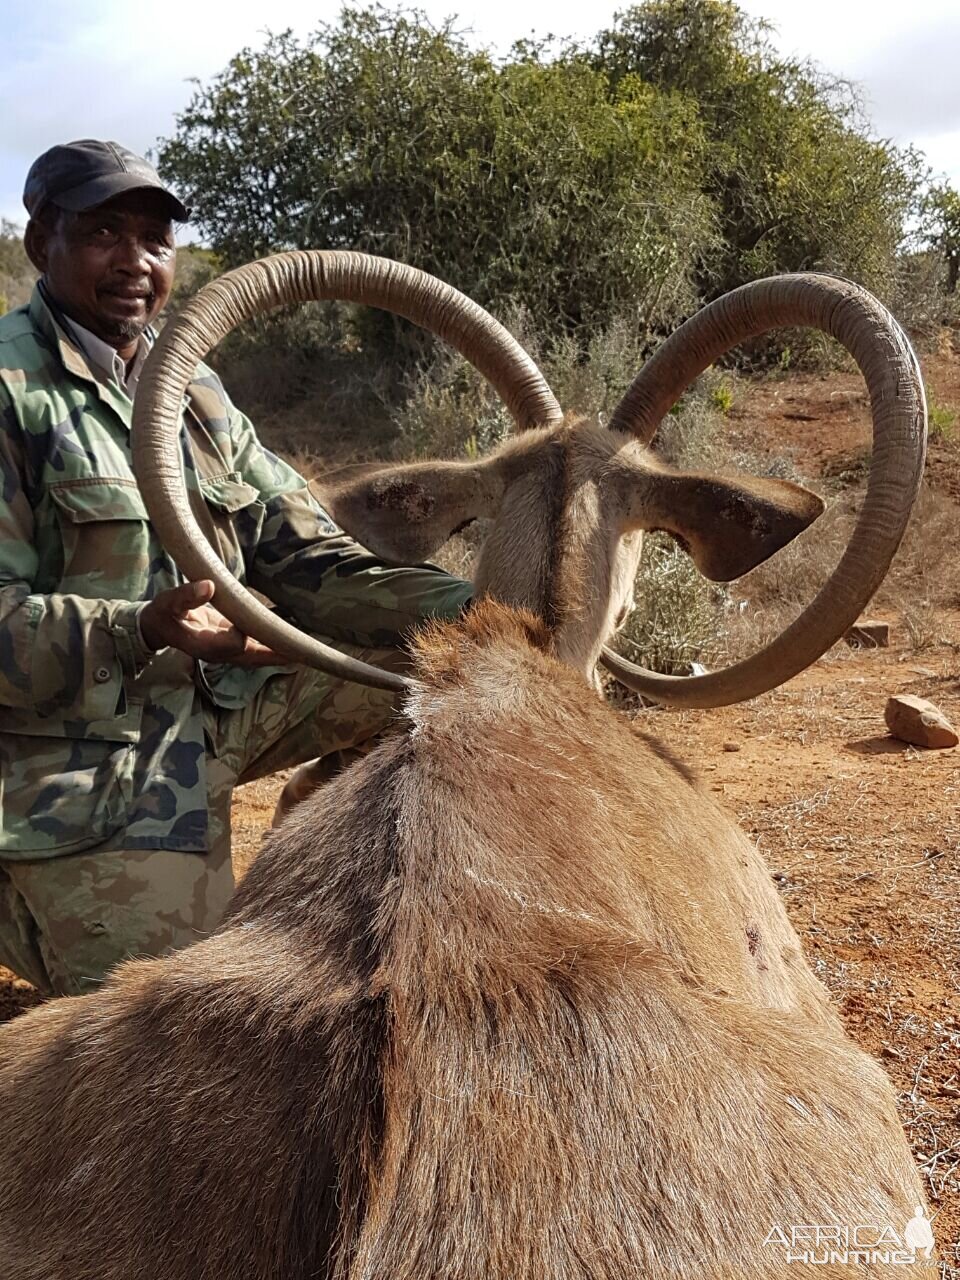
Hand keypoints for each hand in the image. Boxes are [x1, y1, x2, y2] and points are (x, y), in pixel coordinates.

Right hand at [138, 581, 294, 667]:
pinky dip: (272, 644)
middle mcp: (219, 651)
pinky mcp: (233, 644)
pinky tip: (290, 637)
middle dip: (275, 655)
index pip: (231, 644)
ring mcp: (227, 650)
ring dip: (279, 652)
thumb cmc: (163, 613)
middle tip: (301, 653)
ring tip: (304, 648)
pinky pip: (256, 647)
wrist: (161, 627)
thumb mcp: (168, 602)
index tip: (254, 624)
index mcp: (203, 644)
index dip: (243, 636)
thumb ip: (186, 596)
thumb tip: (208, 585)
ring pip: (257, 655)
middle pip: (252, 656)